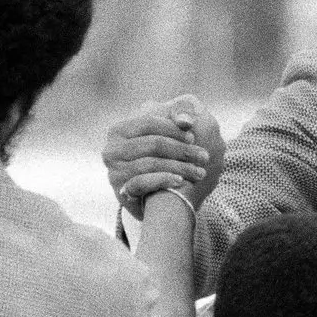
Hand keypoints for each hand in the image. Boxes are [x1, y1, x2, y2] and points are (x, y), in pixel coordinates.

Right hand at [102, 96, 217, 217]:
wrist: (151, 198)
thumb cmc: (160, 159)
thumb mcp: (165, 134)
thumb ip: (176, 118)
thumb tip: (187, 120)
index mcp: (119, 130)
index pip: (148, 122)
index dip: (173, 129)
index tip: (194, 137)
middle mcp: (112, 150)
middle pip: (152, 144)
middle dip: (182, 150)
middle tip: (205, 156)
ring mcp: (114, 171)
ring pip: (151, 163)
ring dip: (180, 167)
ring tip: (200, 172)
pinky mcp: (121, 191)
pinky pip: (143, 182)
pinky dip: (164, 180)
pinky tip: (181, 181)